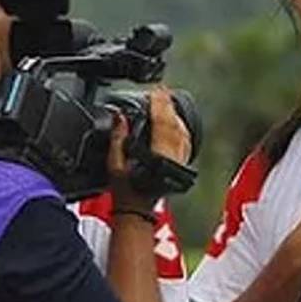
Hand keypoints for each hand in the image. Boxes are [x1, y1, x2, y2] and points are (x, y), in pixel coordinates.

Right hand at [106, 88, 189, 210]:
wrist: (137, 211)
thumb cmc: (126, 193)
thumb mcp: (114, 165)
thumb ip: (117, 138)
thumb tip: (119, 117)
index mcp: (157, 158)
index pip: (162, 124)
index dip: (159, 105)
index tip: (156, 91)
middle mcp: (173, 159)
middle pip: (174, 125)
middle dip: (167, 106)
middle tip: (161, 90)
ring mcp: (180, 163)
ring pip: (182, 132)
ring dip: (174, 115)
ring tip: (166, 102)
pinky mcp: (181, 165)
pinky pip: (186, 141)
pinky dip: (180, 127)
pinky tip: (174, 121)